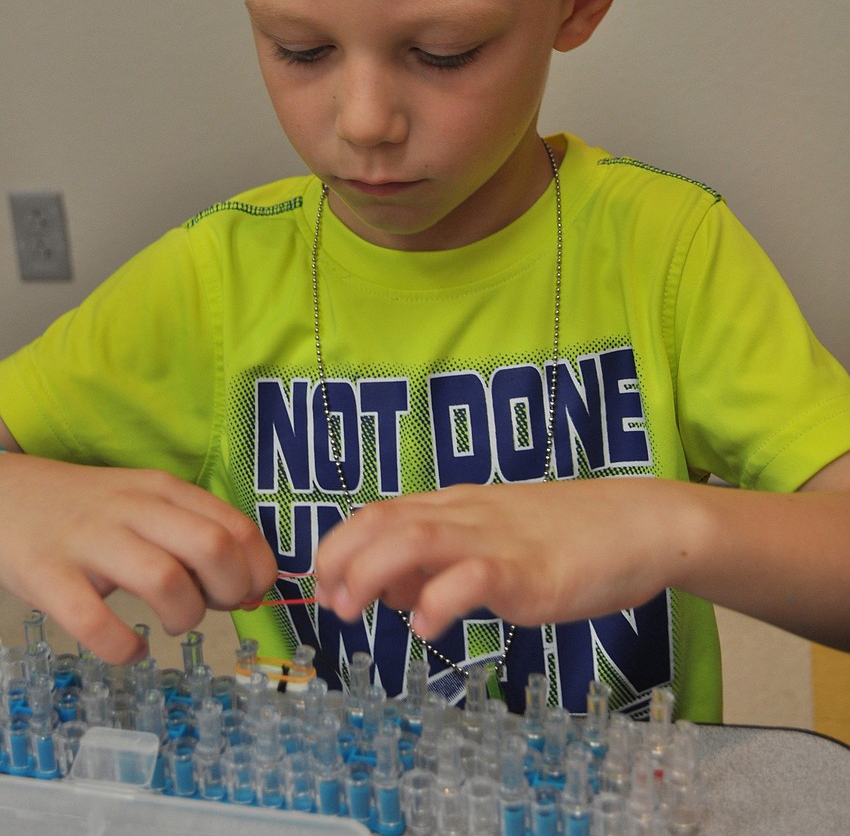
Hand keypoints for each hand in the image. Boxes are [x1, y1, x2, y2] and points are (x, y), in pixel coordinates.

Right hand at [0, 453, 276, 663]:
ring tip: (174, 623)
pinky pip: (96, 622)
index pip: (235, 525)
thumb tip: (244, 584)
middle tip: (216, 608)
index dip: (257, 568)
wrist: (3, 496)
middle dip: (230, 590)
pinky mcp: (48, 576)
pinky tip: (131, 649)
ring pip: (164, 580)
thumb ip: (190, 532)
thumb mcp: (143, 503)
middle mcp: (132, 509)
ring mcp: (89, 541)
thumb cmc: (86, 511)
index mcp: (162, 490)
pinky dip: (124, 647)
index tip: (252, 592)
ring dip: (184, 615)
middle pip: (210, 547)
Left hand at [315, 477, 681, 638]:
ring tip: (356, 608)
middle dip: (343, 558)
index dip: (340, 543)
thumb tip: (392, 592)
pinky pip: (473, 578)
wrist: (639, 524)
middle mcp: (468, 517)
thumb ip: (443, 561)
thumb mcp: (494, 541)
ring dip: (373, 572)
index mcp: (458, 507)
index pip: (381, 512)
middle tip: (330, 602)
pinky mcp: (529, 572)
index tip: (321, 579)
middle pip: (386, 521)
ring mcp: (497, 541)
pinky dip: (440, 600)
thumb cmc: (568, 536)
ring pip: (415, 538)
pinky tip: (428, 627)